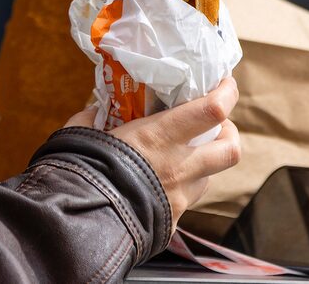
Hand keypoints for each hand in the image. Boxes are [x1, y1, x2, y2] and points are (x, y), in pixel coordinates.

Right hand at [65, 78, 241, 228]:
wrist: (77, 226)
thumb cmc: (80, 173)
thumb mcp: (83, 137)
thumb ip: (90, 120)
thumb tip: (91, 111)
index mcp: (159, 137)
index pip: (213, 110)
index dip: (226, 93)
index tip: (224, 83)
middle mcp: (178, 168)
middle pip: (231, 149)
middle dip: (229, 134)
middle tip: (215, 126)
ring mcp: (178, 198)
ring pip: (208, 178)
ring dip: (202, 165)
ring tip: (181, 157)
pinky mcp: (172, 222)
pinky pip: (184, 203)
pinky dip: (178, 191)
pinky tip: (158, 188)